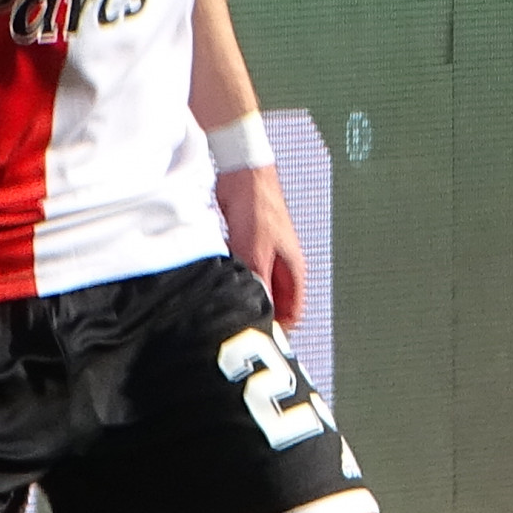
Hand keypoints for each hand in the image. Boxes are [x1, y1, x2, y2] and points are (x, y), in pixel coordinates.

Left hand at [216, 162, 307, 325]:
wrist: (243, 175)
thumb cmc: (258, 208)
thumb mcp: (256, 253)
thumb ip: (259, 284)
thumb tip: (258, 314)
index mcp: (293, 269)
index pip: (294, 313)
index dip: (279, 328)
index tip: (258, 337)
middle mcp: (282, 265)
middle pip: (274, 303)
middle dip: (258, 313)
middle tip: (236, 325)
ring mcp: (265, 255)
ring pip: (256, 287)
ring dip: (244, 294)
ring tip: (225, 304)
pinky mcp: (247, 246)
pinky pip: (242, 272)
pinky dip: (233, 278)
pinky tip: (219, 282)